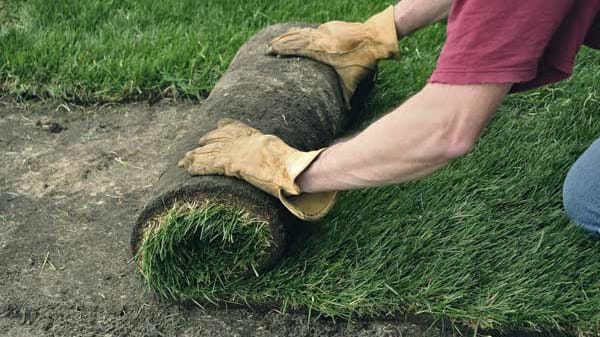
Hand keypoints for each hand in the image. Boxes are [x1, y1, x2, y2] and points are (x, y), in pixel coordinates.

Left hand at [178, 119, 337, 219]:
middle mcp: (244, 142)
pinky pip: (209, 165)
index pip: (237, 129)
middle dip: (206, 143)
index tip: (216, 128)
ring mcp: (237, 152)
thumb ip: (280, 157)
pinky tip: (188, 168)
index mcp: (257, 138)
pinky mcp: (231, 164)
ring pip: (210, 152)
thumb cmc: (294, 167)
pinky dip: (197, 166)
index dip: (224, 129)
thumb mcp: (287, 157)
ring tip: (183, 161)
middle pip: (220, 139)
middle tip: (195, 147)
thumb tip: (292, 170)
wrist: (292, 169)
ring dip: (196, 157)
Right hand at [267, 6, 398, 104]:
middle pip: (295, 38)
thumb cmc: (364, 61)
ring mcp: (325, 30)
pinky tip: (295, 34)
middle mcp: (320, 38)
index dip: (282, 49)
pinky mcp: (331, 26)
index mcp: (321, 50)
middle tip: (267, 48)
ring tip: (276, 40)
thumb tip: (346, 114)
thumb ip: (346, 96)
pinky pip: (311, 30)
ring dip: (288, 36)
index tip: (270, 52)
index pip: (296, 48)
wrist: (376, 38)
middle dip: (280, 43)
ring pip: (302, 32)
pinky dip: (301, 32)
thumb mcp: (353, 80)